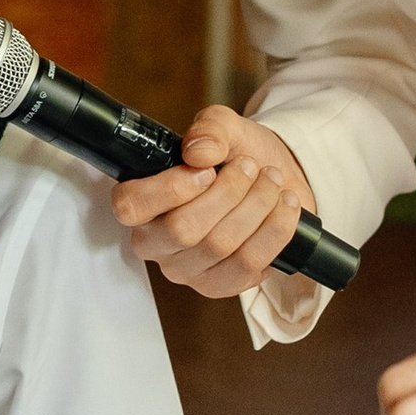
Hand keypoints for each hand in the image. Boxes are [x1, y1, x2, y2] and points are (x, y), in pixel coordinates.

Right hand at [110, 105, 317, 297]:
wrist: (272, 182)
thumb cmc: (236, 157)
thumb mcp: (225, 128)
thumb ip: (210, 129)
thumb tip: (200, 152)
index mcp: (142, 204)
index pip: (131, 206)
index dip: (170, 189)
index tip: (208, 171)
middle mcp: (156, 242)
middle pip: (183, 229)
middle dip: (229, 192)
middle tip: (251, 167)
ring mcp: (186, 270)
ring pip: (220, 246)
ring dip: (257, 206)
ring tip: (273, 181)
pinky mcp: (219, 286)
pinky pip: (248, 265)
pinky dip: (275, 231)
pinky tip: (285, 208)